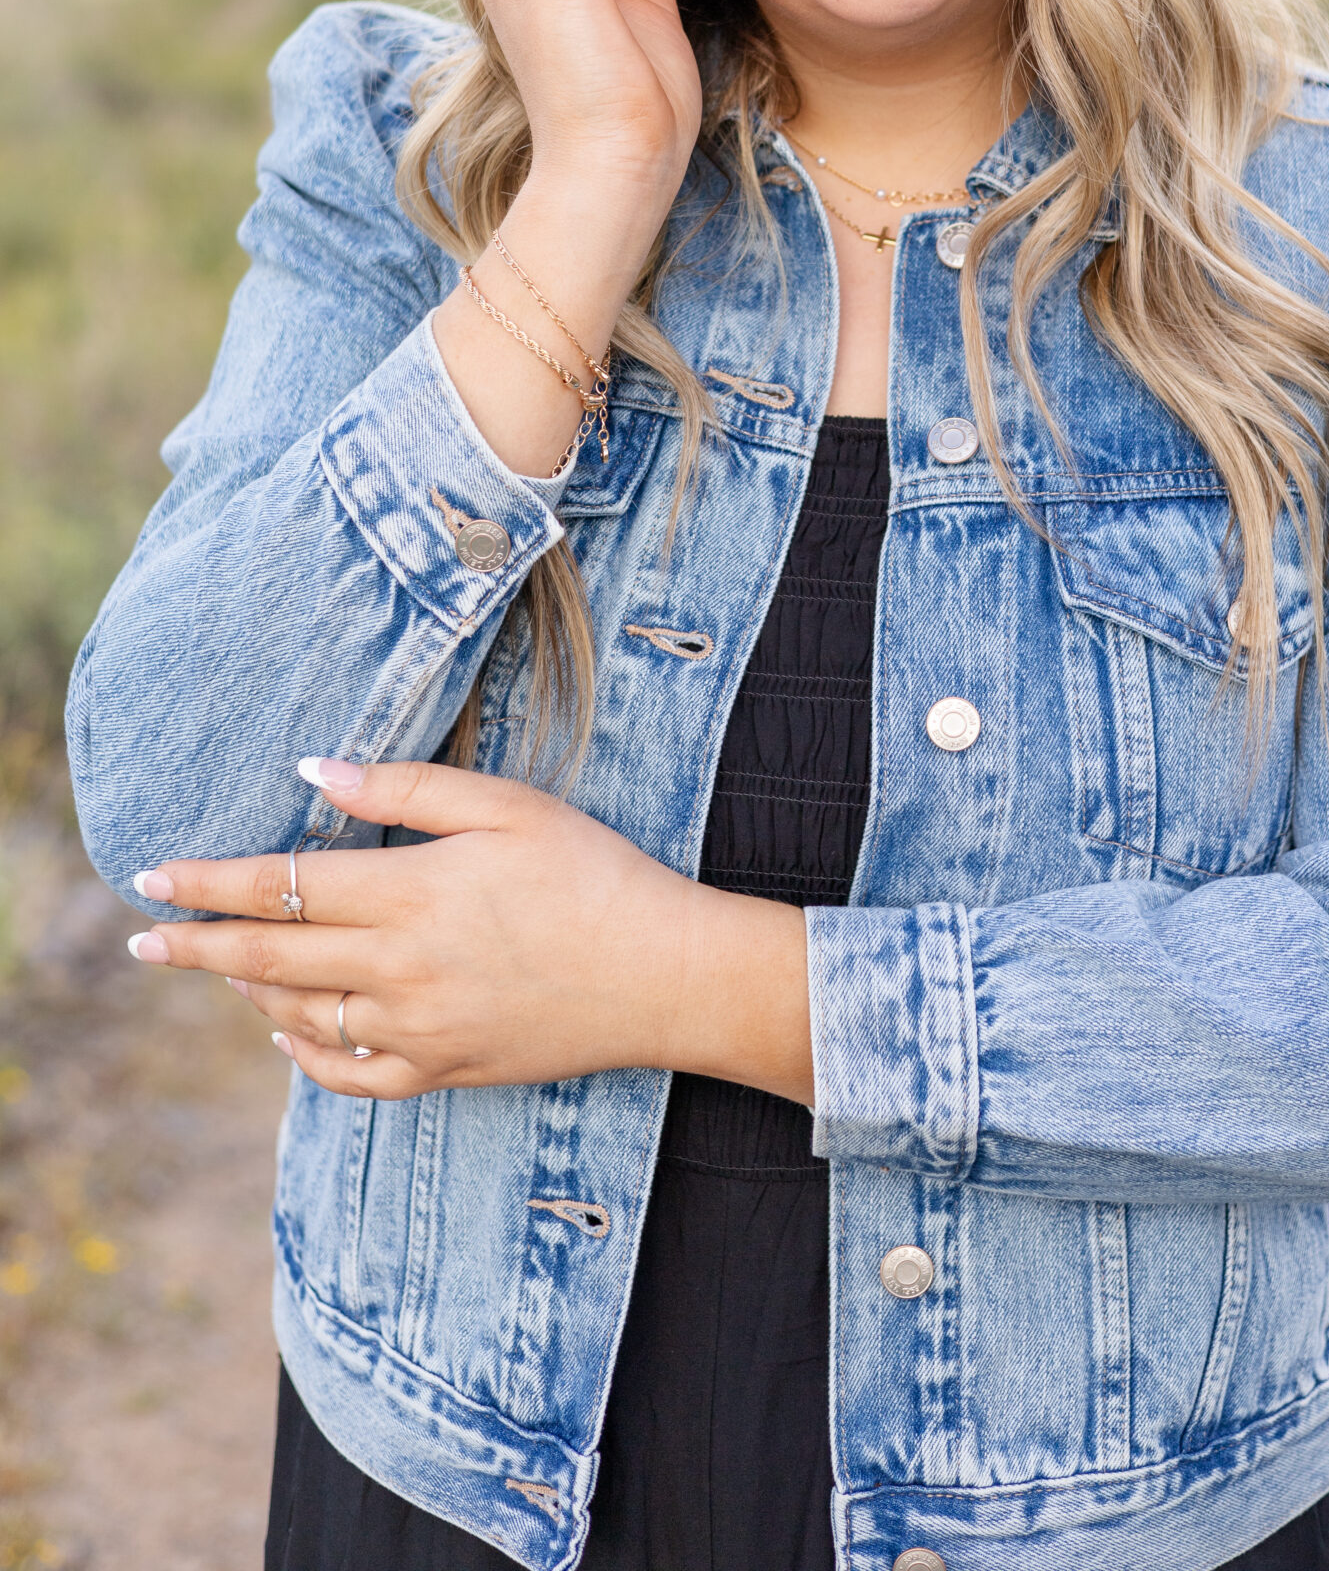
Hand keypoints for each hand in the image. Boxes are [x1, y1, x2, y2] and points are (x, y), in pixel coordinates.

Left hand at [126, 759, 813, 1106]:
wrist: (666, 973)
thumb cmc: (593, 872)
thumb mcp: (507, 806)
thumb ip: (403, 791)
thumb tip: (312, 772)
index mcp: (412, 895)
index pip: (281, 887)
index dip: (210, 882)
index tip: (154, 875)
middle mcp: (400, 970)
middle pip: (269, 960)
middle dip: (196, 946)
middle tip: (143, 938)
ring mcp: (420, 1029)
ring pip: (299, 1018)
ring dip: (247, 992)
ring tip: (220, 967)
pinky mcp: (445, 1070)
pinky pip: (348, 1075)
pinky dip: (304, 1055)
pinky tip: (287, 1032)